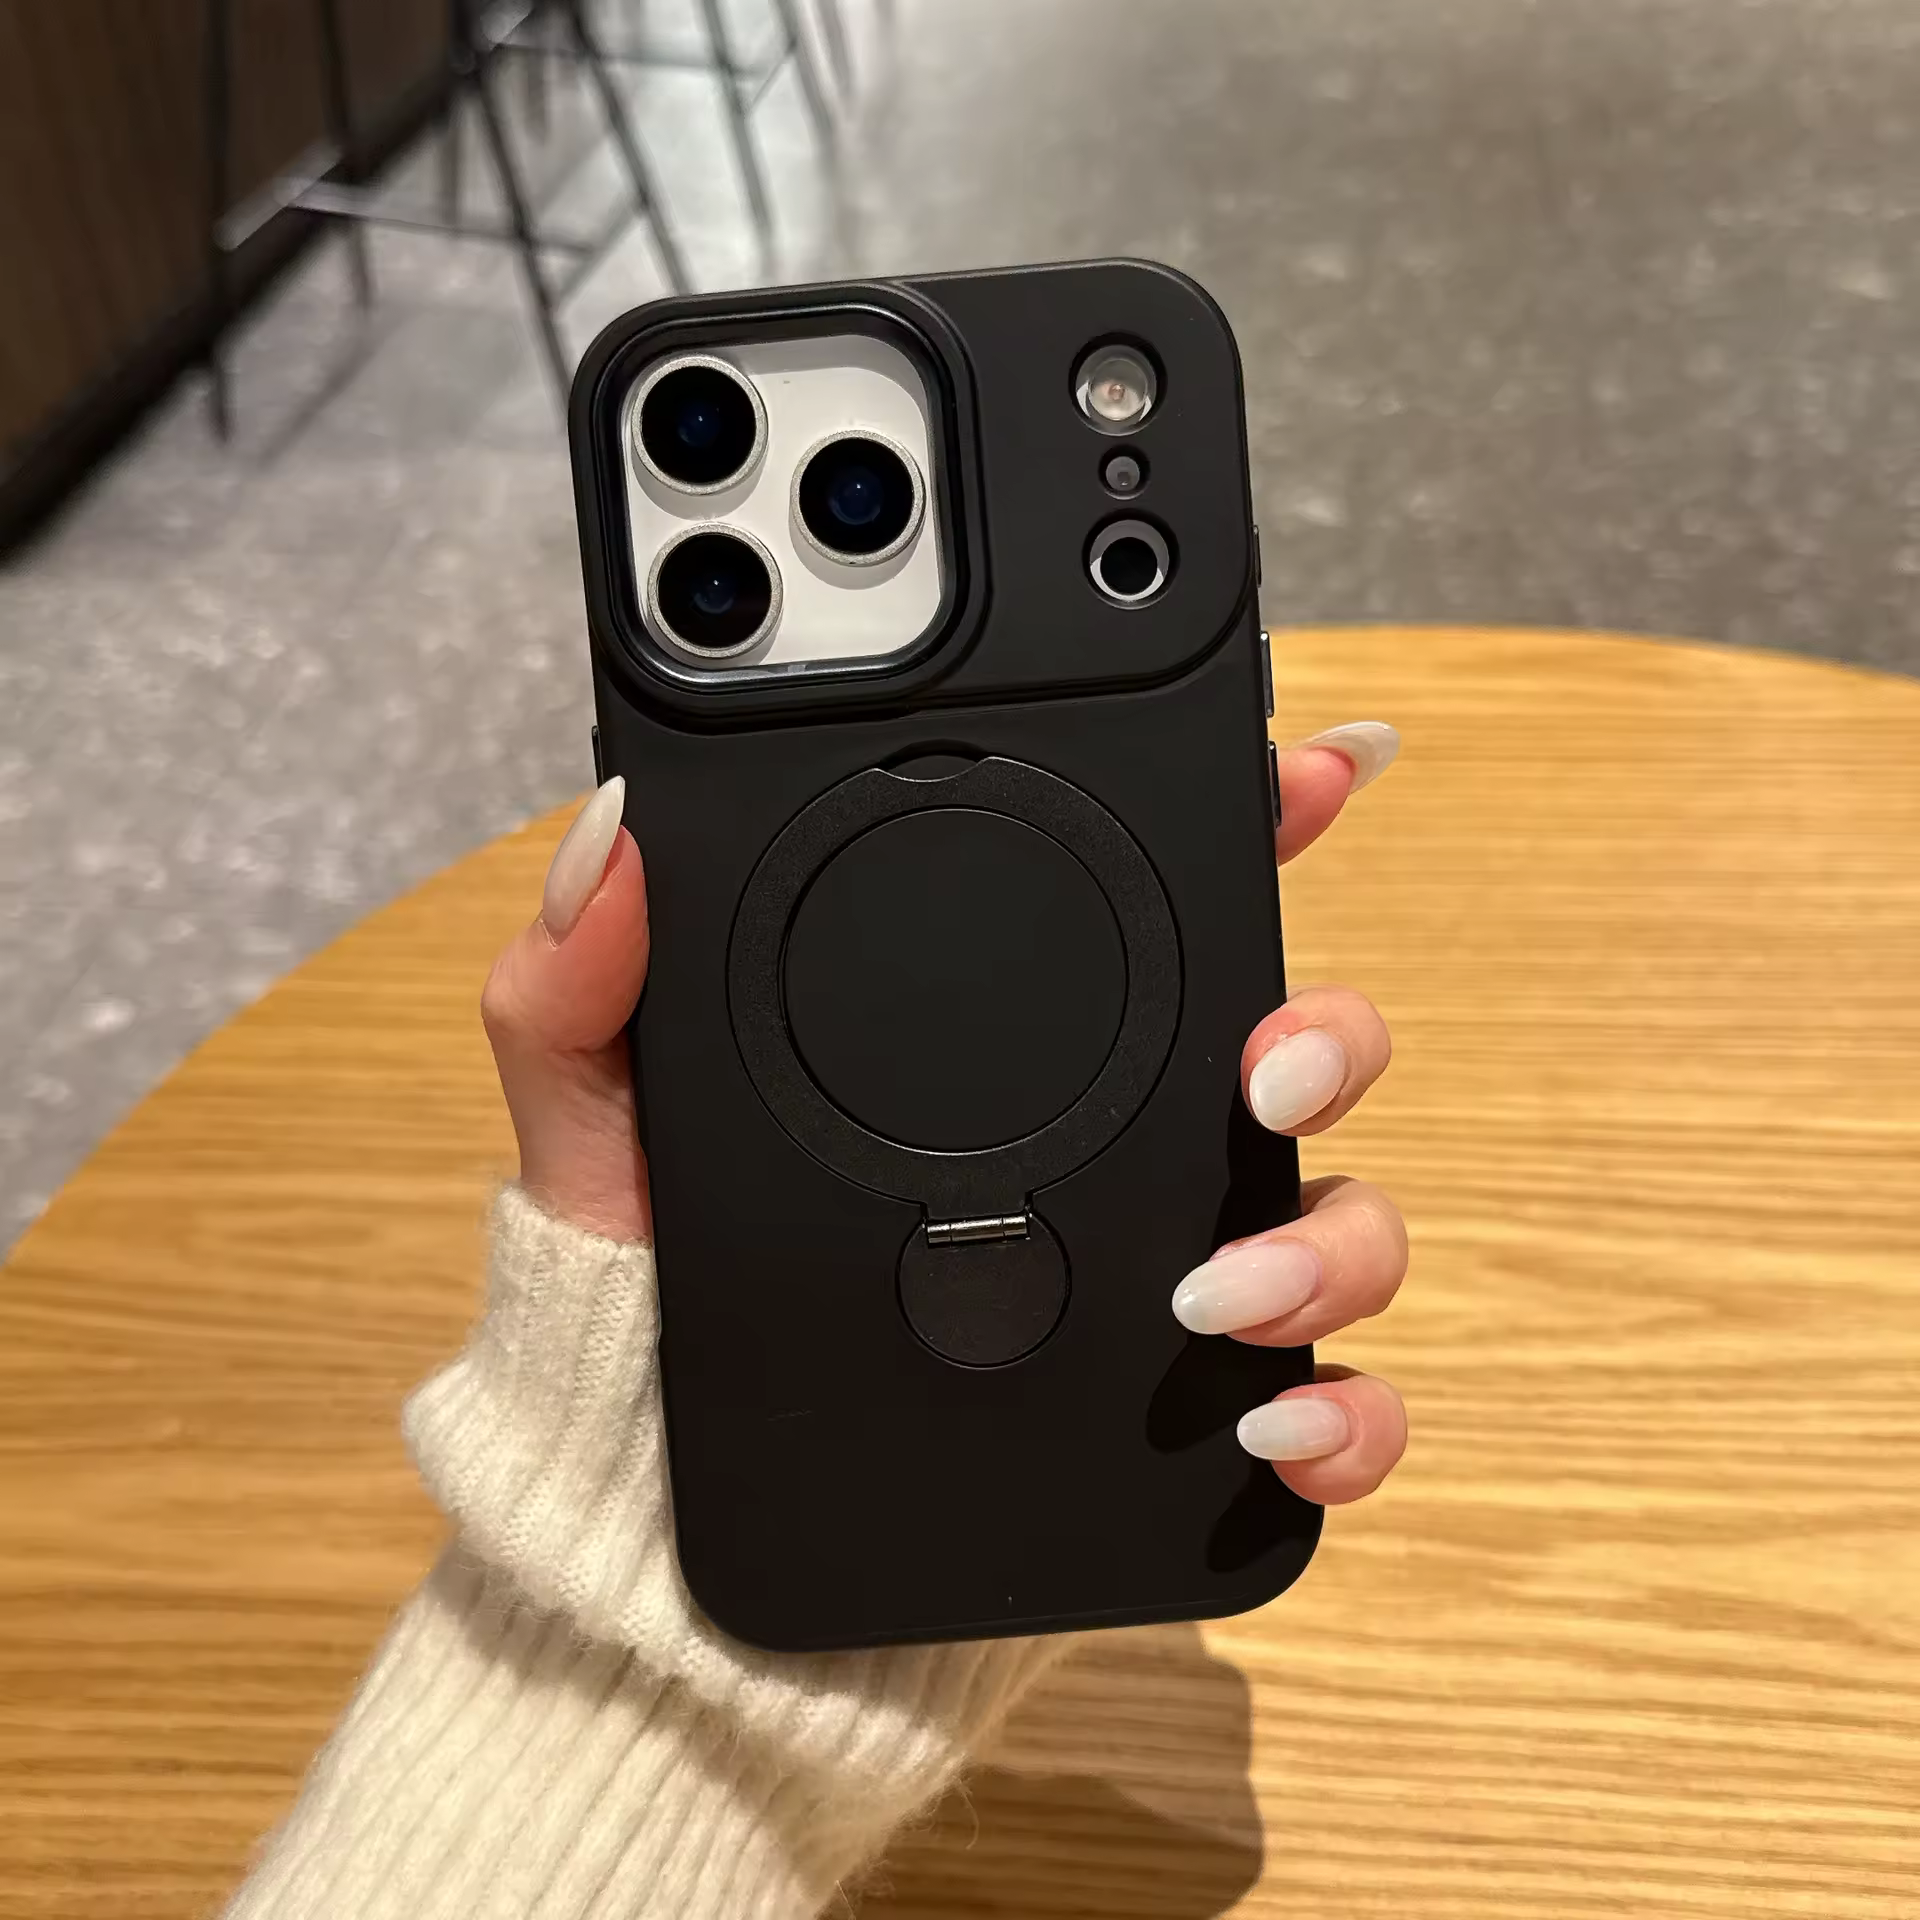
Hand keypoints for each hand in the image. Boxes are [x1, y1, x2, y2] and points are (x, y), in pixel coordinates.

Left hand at [481, 720, 1408, 1503]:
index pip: (1150, 915)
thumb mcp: (601, 1140)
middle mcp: (1106, 1159)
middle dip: (1331, 1034)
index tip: (1310, 771)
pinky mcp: (1174, 1428)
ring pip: (1340, 1226)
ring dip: (1332, 1244)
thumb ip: (582, 992)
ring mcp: (1154, 1290)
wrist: (662, 1545)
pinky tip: (1270, 1423)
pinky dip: (1346, 1416)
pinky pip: (1327, 1413)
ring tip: (1216, 1295)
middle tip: (1263, 1073)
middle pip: (1294, 1053)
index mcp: (1003, 1063)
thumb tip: (613, 838)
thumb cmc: (644, 1321)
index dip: (1251, 825)